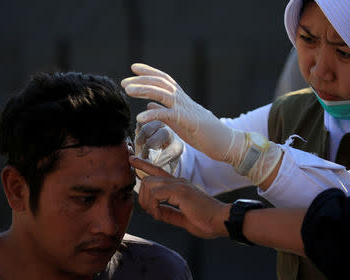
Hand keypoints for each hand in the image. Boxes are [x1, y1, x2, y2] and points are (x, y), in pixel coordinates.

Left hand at [122, 63, 245, 167]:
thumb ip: (164, 112)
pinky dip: (153, 115)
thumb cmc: (204, 134)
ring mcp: (186, 109)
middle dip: (141, 80)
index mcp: (181, 99)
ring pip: (163, 93)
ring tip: (128, 90)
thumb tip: (149, 104)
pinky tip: (139, 118)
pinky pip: (168, 115)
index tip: (133, 68)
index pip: (164, 80)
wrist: (225, 143)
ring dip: (144, 90)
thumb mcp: (179, 121)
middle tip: (124, 82)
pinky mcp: (188, 121)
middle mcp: (183, 100)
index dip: (149, 72)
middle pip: (161, 83)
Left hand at [129, 155, 229, 238]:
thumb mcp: (182, 218)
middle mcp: (178, 181)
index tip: (132, 159)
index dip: (143, 165)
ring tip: (157, 215)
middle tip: (151, 212)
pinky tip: (160, 215)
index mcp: (179, 186)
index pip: (157, 171)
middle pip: (148, 178)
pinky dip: (153, 206)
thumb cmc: (206, 221)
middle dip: (143, 197)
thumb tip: (156, 211)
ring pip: (149, 184)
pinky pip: (156, 194)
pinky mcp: (180, 191)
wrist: (222, 221)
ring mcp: (179, 184)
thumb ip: (168, 213)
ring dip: (148, 203)